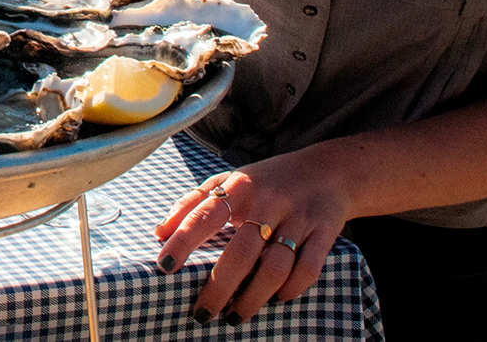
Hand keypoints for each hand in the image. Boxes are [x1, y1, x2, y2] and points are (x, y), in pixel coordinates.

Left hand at [151, 153, 350, 325]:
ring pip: (275, 266)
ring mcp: (298, 217)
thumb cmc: (266, 182)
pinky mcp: (324, 231)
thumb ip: (193, 203)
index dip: (182, 240)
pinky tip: (277, 300)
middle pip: (240, 251)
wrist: (327, 170)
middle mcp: (268, 201)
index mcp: (239, 186)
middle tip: (202, 313)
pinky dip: (292, 289)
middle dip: (219, 287)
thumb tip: (158, 232)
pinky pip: (308, 268)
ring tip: (235, 315)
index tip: (165, 266)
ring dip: (253, 297)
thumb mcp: (228, 181)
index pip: (204, 214)